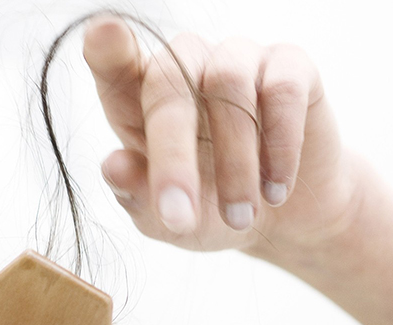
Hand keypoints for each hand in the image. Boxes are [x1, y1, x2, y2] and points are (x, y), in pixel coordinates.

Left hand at [83, 15, 361, 253]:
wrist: (284, 222)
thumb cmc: (209, 211)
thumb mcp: (167, 219)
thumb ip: (137, 194)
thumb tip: (113, 166)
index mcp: (138, 98)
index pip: (114, 62)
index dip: (108, 46)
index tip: (102, 34)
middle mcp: (185, 66)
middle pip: (168, 82)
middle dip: (172, 156)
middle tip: (180, 216)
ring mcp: (237, 59)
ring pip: (229, 83)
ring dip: (235, 162)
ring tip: (240, 217)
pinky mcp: (290, 66)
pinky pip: (282, 89)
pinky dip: (280, 146)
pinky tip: (276, 189)